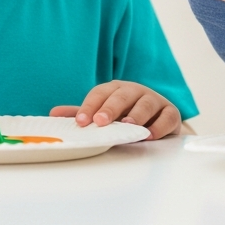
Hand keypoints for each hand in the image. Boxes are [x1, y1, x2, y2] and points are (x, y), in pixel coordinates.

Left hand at [51, 80, 182, 139]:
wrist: (158, 122)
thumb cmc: (126, 115)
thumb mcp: (103, 113)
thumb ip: (82, 113)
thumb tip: (53, 114)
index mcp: (115, 90)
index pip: (100, 94)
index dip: (89, 107)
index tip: (81, 122)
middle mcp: (135, 91)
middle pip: (122, 95)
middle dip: (111, 108)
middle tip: (100, 121)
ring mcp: (154, 100)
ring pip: (146, 103)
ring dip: (136, 114)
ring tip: (127, 125)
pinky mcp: (171, 113)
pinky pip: (167, 116)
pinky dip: (159, 126)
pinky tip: (149, 135)